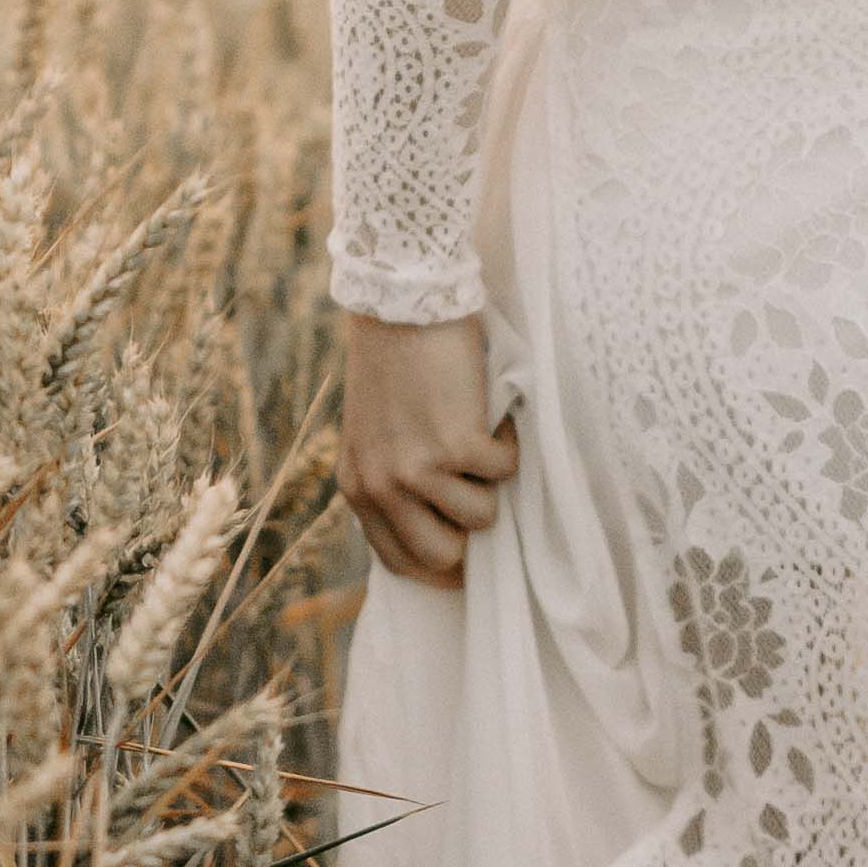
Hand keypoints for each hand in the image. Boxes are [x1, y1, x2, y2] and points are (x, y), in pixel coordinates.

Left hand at [339, 310, 518, 587]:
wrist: (404, 303)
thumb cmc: (395, 362)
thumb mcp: (377, 434)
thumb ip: (394, 481)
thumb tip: (443, 524)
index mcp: (358, 488)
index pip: (401, 562)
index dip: (441, 563)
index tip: (467, 548)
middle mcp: (381, 486)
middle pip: (443, 558)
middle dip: (469, 528)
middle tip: (477, 487)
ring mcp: (416, 470)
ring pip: (482, 517)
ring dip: (492, 480)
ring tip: (480, 438)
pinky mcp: (455, 446)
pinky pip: (504, 472)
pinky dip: (509, 444)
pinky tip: (492, 415)